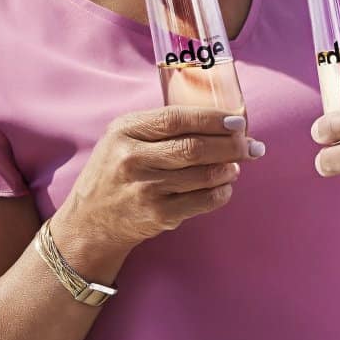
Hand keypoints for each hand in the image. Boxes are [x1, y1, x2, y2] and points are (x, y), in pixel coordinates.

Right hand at [54, 107, 259, 277]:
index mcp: (125, 130)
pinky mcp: (155, 215)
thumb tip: (220, 123)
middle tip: (250, 145)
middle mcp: (132, 158)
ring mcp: (144, 188)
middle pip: (194, 147)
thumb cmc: (115, 172)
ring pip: (202, 175)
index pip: (177, 118)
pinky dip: (220, 193)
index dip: (213, 119)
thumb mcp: (124, 138)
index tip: (238, 122)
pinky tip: (225, 187)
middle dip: (230, 145)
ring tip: (238, 165)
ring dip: (229, 169)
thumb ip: (161, 126)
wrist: (89, 221)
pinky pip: (201, 202)